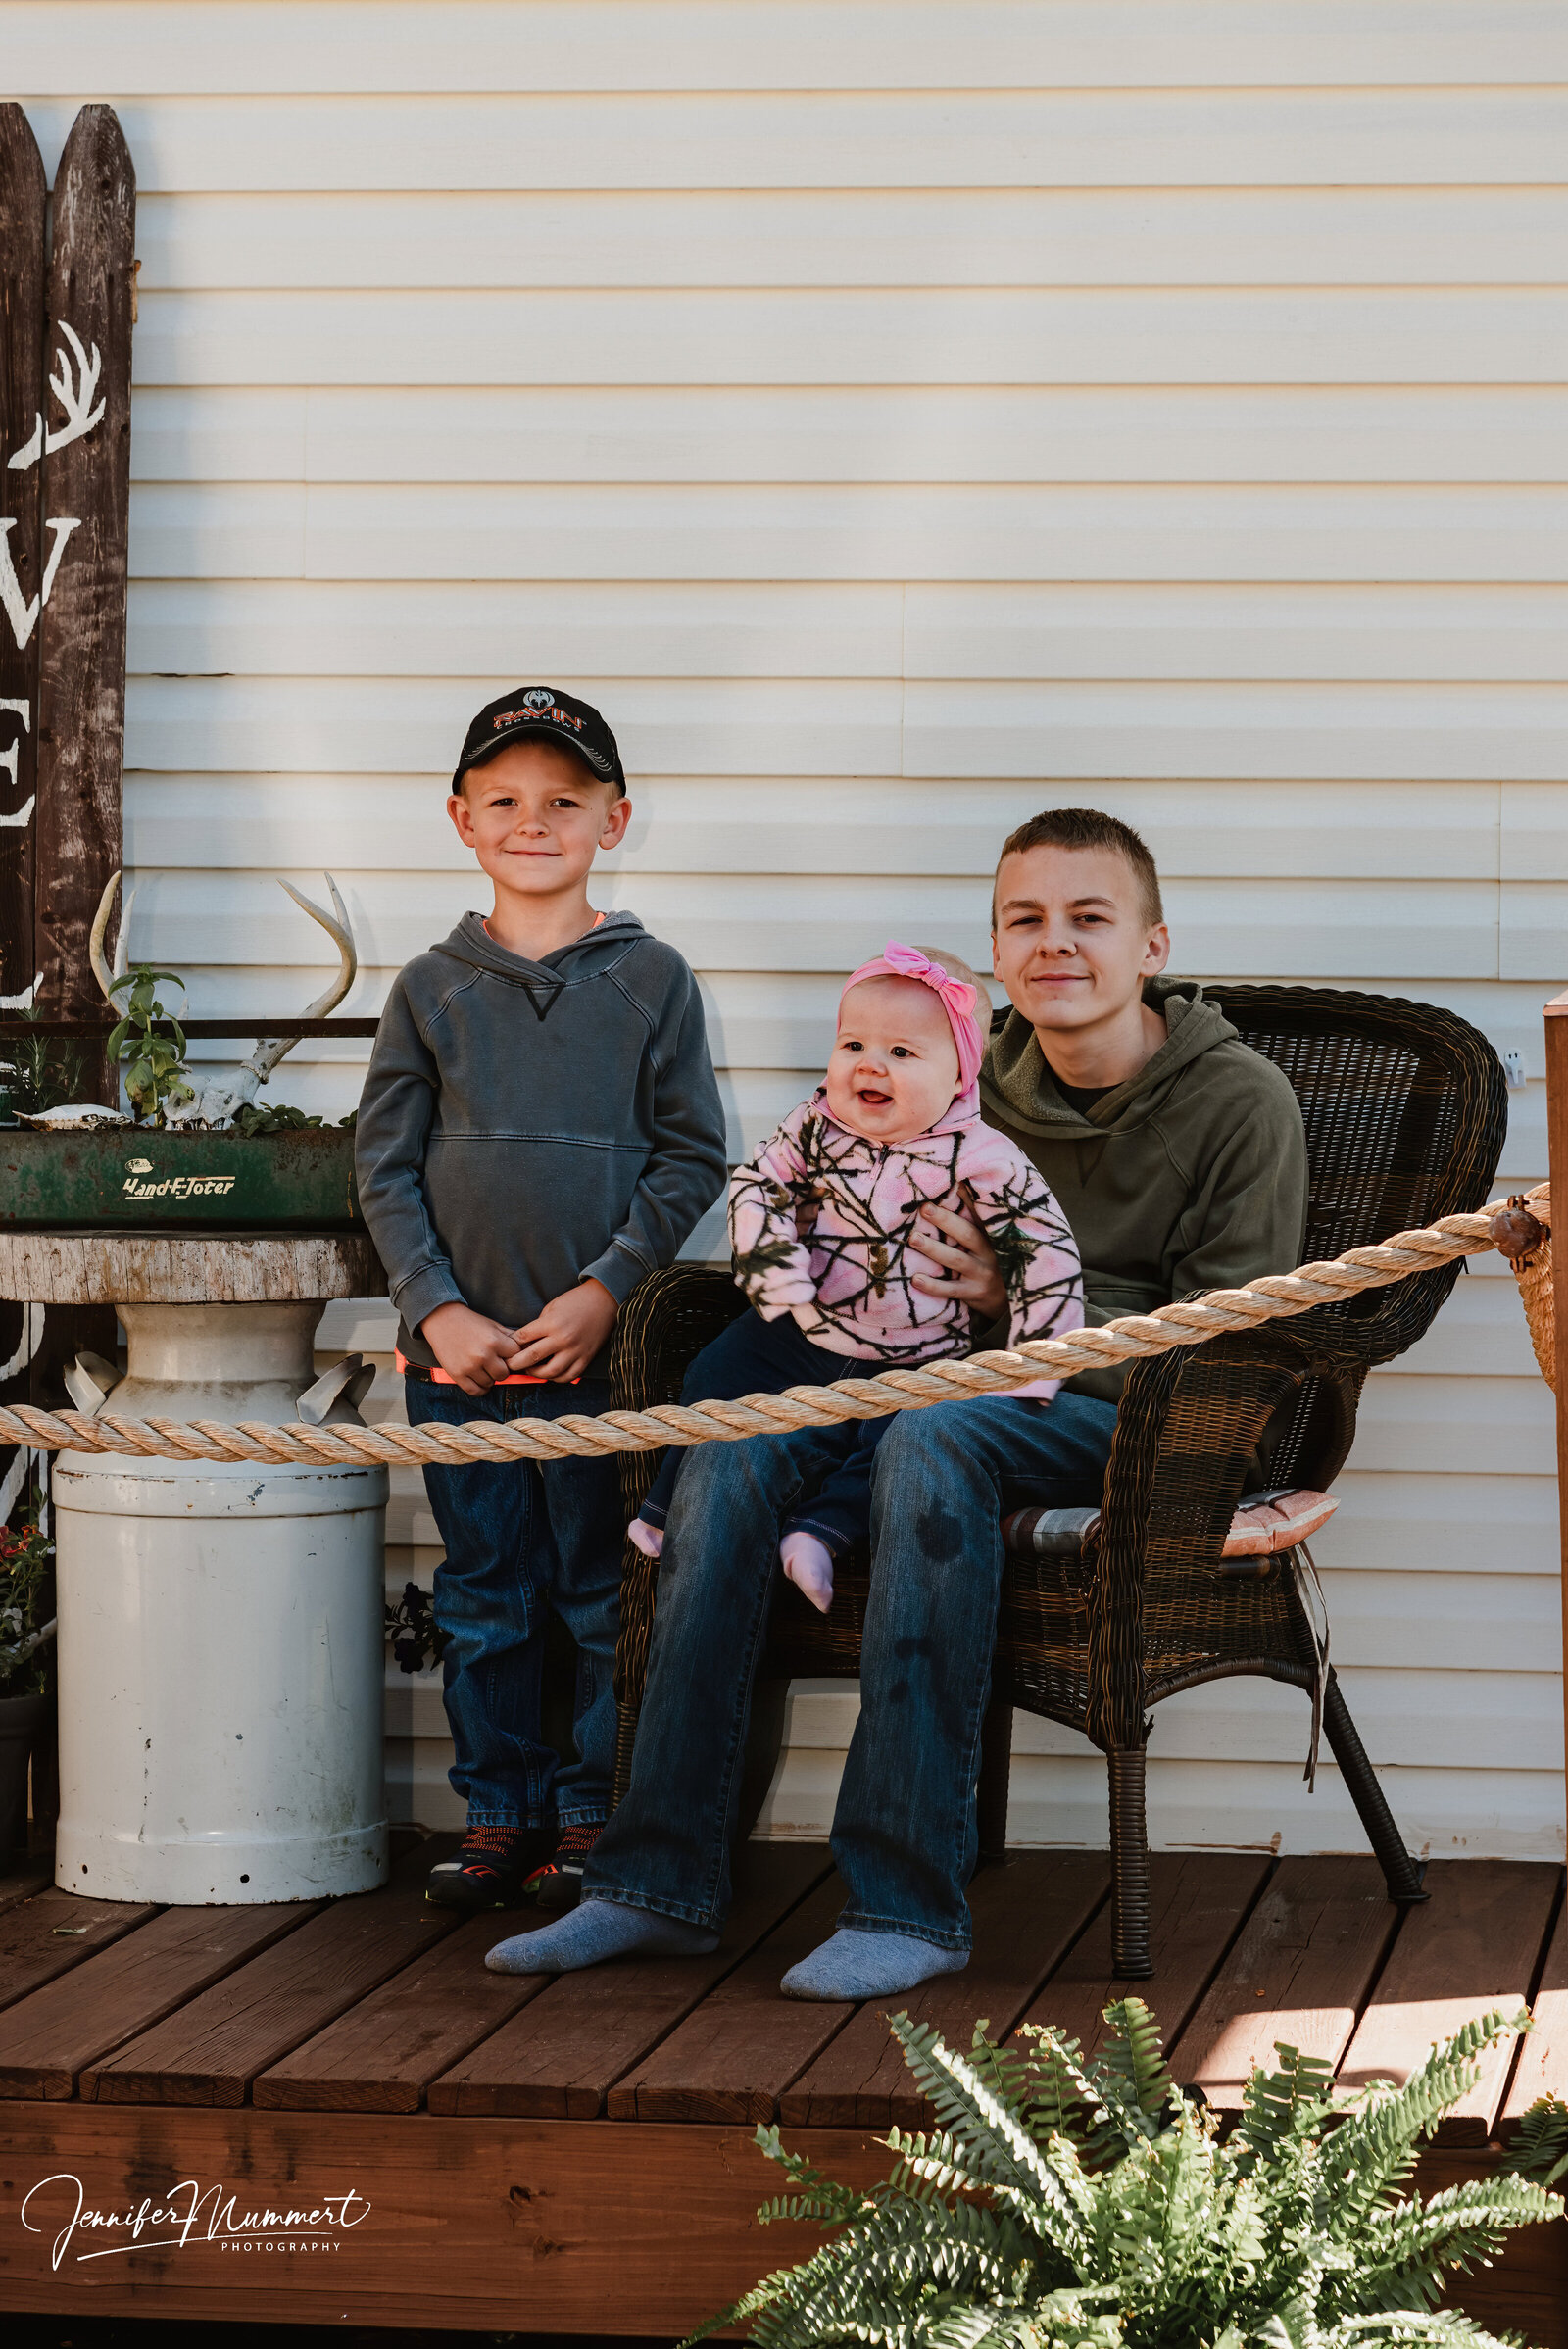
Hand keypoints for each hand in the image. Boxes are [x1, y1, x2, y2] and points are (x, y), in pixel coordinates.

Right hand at [420, 1301, 526, 1396]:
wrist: (442, 1319)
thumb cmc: (470, 1322)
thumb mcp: (493, 1325)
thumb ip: (510, 1337)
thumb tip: (528, 1348)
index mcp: (495, 1341)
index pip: (516, 1357)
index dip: (513, 1357)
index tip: (507, 1355)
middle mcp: (484, 1355)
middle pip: (504, 1374)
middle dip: (501, 1370)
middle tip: (495, 1364)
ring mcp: (470, 1366)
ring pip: (490, 1383)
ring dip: (489, 1378)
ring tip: (483, 1369)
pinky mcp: (457, 1374)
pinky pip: (475, 1391)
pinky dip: (480, 1388)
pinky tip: (479, 1380)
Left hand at [510, 1278, 619, 1382]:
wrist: (604, 1301)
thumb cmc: (575, 1302)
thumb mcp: (551, 1307)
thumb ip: (538, 1326)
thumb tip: (524, 1343)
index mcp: (551, 1323)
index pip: (523, 1337)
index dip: (512, 1344)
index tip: (508, 1347)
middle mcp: (562, 1339)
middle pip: (531, 1357)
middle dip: (515, 1363)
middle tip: (509, 1365)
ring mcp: (575, 1350)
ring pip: (550, 1372)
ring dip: (535, 1373)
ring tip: (530, 1369)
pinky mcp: (586, 1358)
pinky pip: (568, 1376)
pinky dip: (556, 1378)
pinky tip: (550, 1373)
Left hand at [908, 1196, 1007, 1319]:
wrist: (1004, 1299)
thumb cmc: (987, 1261)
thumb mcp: (987, 1239)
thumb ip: (972, 1216)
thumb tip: (956, 1185)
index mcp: (990, 1235)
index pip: (978, 1213)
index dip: (967, 1199)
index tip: (951, 1183)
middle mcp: (988, 1252)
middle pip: (967, 1234)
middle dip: (945, 1220)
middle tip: (924, 1208)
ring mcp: (981, 1274)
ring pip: (956, 1260)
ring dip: (934, 1249)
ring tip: (913, 1239)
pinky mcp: (973, 1293)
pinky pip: (951, 1290)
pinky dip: (933, 1286)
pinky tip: (916, 1279)